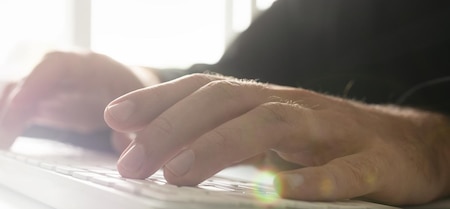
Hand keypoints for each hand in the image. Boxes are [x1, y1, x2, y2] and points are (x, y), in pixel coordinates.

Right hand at [0, 51, 158, 148]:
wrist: (126, 86)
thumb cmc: (131, 92)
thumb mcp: (139, 105)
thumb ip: (133, 124)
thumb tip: (126, 145)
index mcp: (87, 65)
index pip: (54, 66)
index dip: (33, 84)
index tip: (18, 106)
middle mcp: (59, 71)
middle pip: (24, 84)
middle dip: (8, 113)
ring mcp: (44, 85)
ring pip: (12, 98)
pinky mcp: (37, 101)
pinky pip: (14, 111)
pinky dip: (1, 126)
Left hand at [104, 73, 449, 204]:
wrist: (404, 145)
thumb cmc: (320, 140)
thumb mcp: (260, 130)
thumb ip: (210, 132)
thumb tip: (146, 140)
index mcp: (262, 100)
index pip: (202, 89)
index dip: (158, 100)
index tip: (115, 117)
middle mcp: (289, 106)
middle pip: (224, 103)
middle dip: (172, 129)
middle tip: (132, 163)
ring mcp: (329, 132)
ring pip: (272, 125)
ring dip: (219, 146)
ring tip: (177, 173)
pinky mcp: (369, 162)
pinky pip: (342, 171)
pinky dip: (310, 180)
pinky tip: (276, 191)